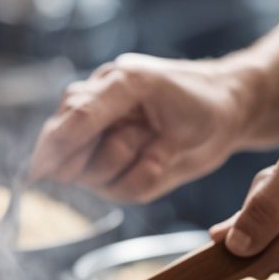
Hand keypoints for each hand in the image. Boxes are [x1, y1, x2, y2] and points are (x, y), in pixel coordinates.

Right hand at [29, 53, 248, 201]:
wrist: (228, 114)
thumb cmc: (184, 89)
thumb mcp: (133, 87)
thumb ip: (89, 111)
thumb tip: (50, 144)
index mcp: (87, 100)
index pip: (55, 134)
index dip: (57, 150)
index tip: (59, 164)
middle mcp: (90, 134)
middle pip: (70, 164)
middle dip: (105, 151)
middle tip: (138, 131)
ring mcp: (108, 161)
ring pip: (98, 180)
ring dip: (130, 162)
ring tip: (154, 137)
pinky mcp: (128, 182)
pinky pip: (125, 191)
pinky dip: (146, 177)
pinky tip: (162, 156)